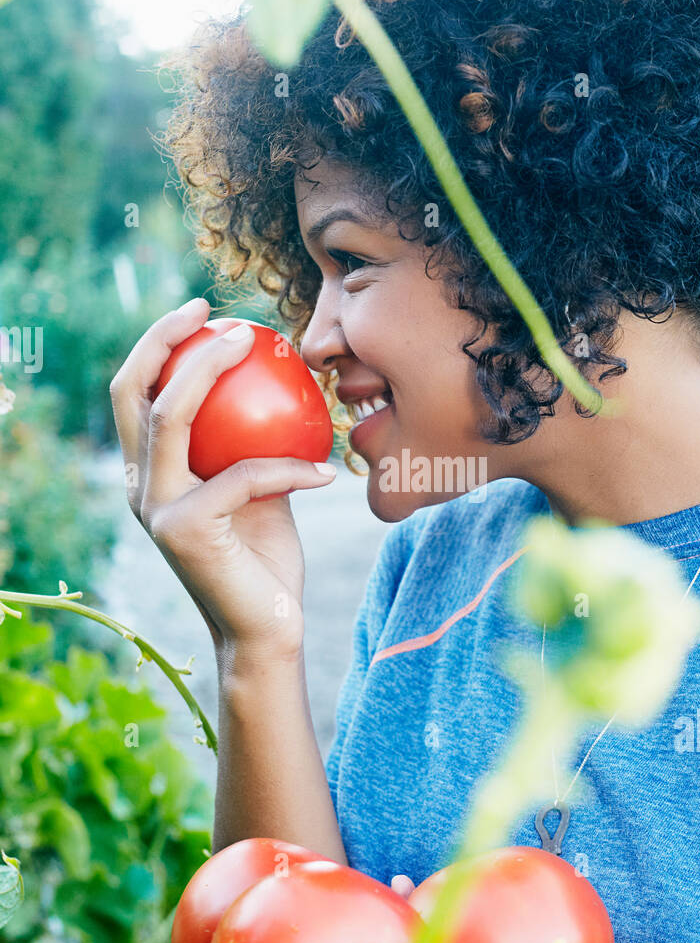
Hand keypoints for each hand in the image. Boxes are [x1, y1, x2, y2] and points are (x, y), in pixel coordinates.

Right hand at [109, 298, 335, 658]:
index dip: (159, 343)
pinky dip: (288, 468)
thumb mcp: (260, 490)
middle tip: (218, 315)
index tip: (207, 312)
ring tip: (257, 345)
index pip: (135, 393)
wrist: (266, 629)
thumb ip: (252, 446)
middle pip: (132, 391)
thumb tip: (282, 387)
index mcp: (148, 474)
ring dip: (212, 370)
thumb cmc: (267, 559)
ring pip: (171, 416)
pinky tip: (323, 471)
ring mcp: (155, 509)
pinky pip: (243, 475)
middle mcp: (139, 488)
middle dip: (165, 339)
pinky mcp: (185, 531)